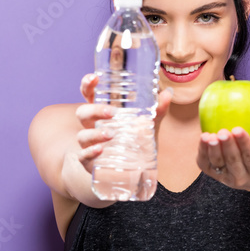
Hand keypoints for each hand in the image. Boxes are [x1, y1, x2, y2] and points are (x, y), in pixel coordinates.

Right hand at [63, 74, 172, 203]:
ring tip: (110, 135)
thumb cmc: (136, 143)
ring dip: (94, 133)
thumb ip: (157, 110)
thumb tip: (167, 93)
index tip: (94, 77)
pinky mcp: (89, 162)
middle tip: (112, 113)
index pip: (90, 95)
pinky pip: (83, 156)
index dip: (88, 84)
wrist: (131, 172)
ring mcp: (89, 145)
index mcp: (103, 113)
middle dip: (94, 110)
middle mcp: (92, 127)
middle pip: (82, 113)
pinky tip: (101, 150)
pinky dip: (90, 152)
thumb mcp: (148, 126)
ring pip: (82, 136)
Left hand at [197, 126, 249, 189]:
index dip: (245, 145)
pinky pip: (205, 163)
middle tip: (224, 130)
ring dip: (212, 150)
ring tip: (209, 135)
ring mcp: (224, 177)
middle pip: (234, 162)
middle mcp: (241, 179)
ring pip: (218, 164)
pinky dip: (202, 152)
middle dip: (228, 147)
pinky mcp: (211, 172)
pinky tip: (202, 138)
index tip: (239, 129)